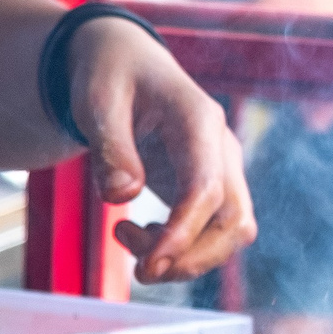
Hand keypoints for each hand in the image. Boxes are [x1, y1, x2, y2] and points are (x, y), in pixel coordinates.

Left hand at [64, 17, 254, 282]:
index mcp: (197, 118)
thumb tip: (122, 196)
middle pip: (234, 220)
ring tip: (125, 235)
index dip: (183, 232)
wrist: (122, 61)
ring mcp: (220, 168)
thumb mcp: (98, 100)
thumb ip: (110, 146)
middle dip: (192, 258)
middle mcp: (220, 146)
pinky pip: (212, 231)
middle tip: (140, 271)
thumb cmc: (110, 74)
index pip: (206, 188)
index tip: (150, 263)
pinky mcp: (209, 186)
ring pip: (231, 232)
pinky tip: (136, 232)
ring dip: (185, 256)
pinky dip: (179, 247)